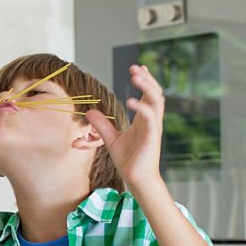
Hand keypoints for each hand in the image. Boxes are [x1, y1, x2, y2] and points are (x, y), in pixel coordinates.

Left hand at [86, 64, 163, 191]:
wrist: (136, 178)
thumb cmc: (128, 159)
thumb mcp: (110, 139)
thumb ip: (102, 125)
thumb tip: (90, 111)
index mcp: (143, 119)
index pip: (148, 95)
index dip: (145, 80)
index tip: (138, 67)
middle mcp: (151, 120)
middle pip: (155, 93)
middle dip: (147, 79)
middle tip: (135, 67)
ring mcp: (153, 128)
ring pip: (156, 101)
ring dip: (147, 87)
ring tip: (136, 76)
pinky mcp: (152, 137)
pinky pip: (151, 118)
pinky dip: (142, 107)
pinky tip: (131, 100)